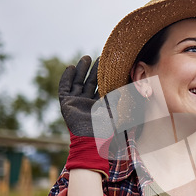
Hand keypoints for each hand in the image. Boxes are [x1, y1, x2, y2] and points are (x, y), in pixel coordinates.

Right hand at [59, 55, 118, 176]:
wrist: (93, 138)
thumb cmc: (106, 128)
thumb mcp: (115, 109)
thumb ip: (119, 98)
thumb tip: (130, 86)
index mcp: (99, 105)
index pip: (101, 86)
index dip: (103, 75)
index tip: (108, 63)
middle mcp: (87, 102)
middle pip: (89, 82)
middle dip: (92, 69)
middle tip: (97, 56)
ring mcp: (76, 103)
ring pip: (78, 82)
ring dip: (81, 70)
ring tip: (85, 58)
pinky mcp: (66, 104)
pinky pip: (65, 88)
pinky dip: (67, 78)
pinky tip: (70, 67)